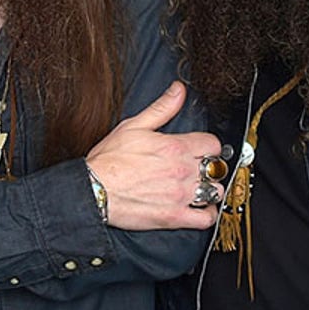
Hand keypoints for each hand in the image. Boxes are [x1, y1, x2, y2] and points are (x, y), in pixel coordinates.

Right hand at [85, 80, 219, 231]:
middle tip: (198, 169)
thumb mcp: (134, 125)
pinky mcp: (174, 217)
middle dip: (209, 167)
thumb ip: (162, 108)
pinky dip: (207, 214)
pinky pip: (205, 219)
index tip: (202, 150)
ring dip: (209, 189)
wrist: (93, 190)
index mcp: (175, 147)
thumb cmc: (109, 160)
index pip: (213, 144)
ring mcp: (180, 195)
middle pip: (216, 168)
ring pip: (214, 191)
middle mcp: (182, 171)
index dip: (208, 146)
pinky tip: (200, 209)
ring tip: (198, 189)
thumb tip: (178, 90)